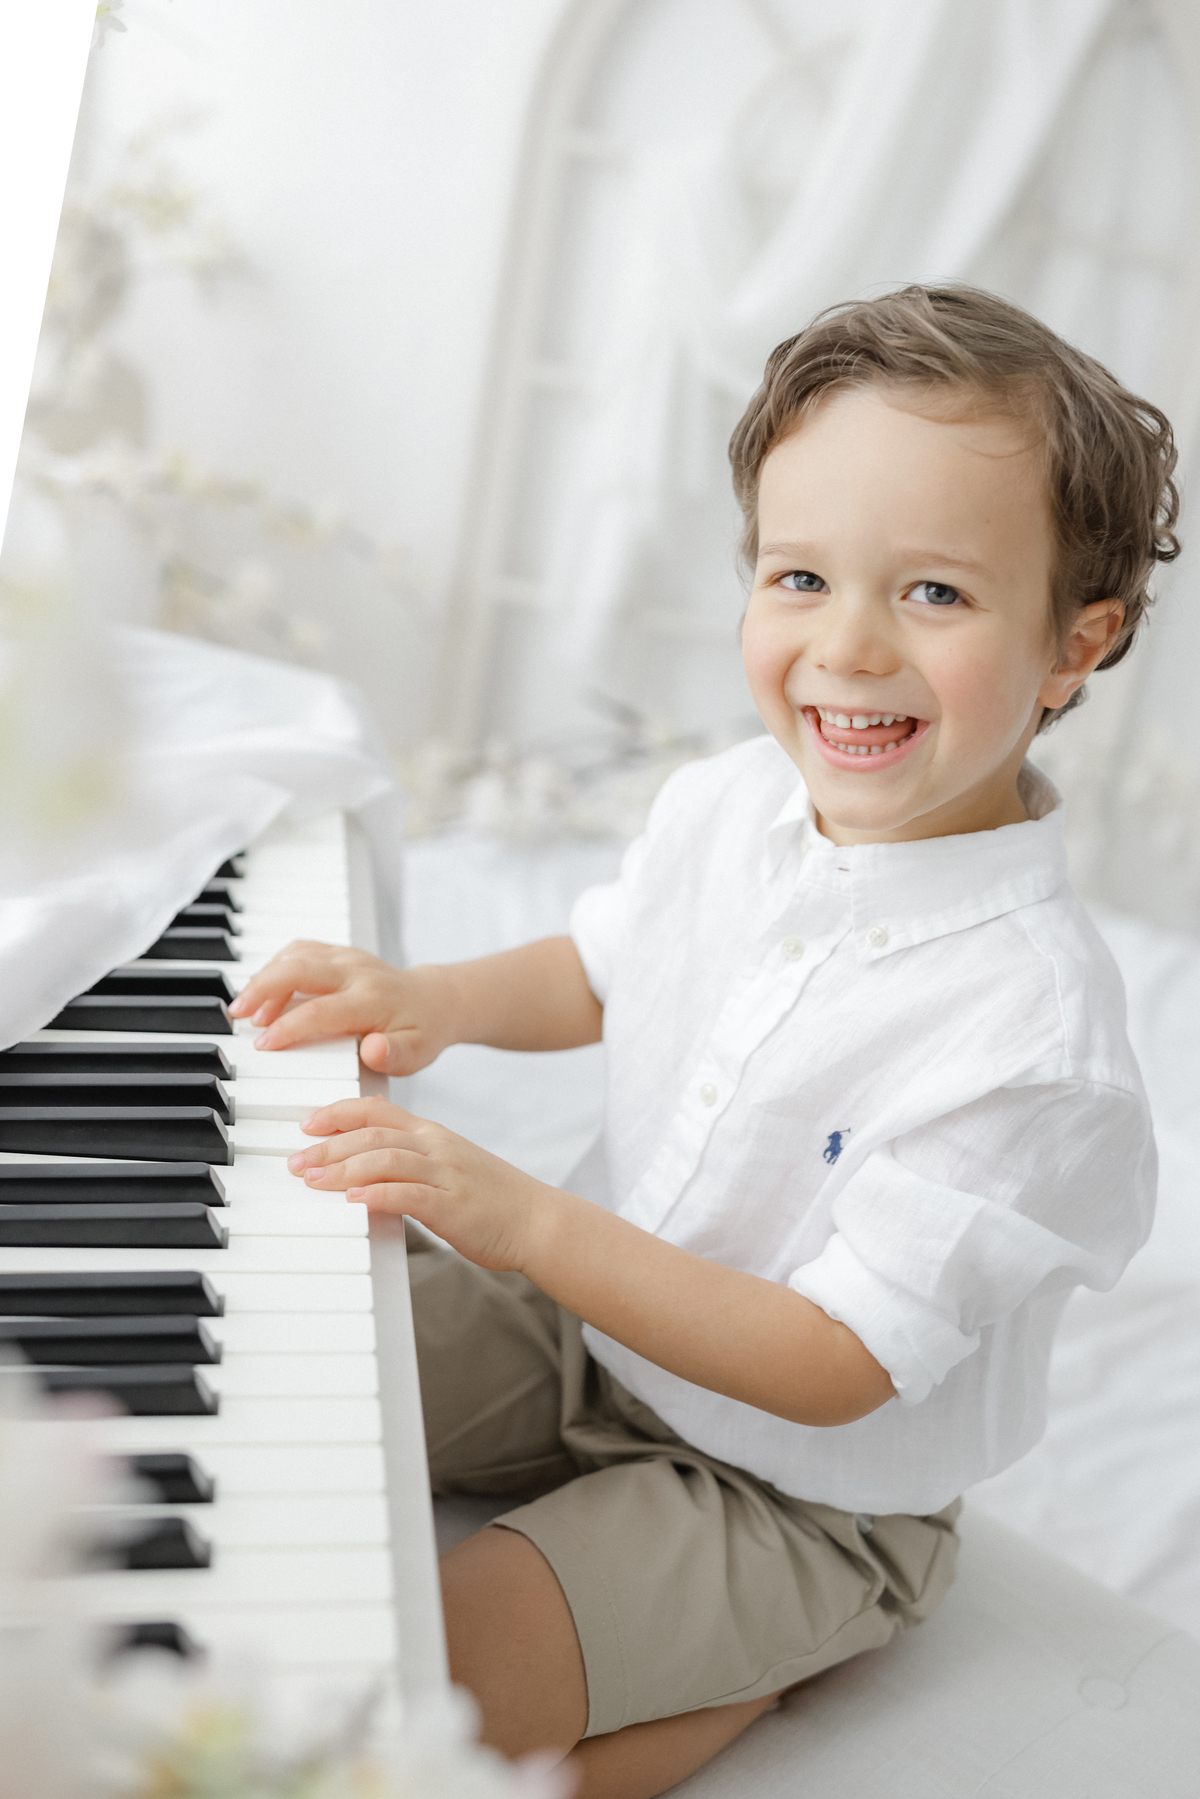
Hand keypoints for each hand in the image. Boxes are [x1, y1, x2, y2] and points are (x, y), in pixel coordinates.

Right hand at [229, 944, 455, 1073]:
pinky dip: (274, 966)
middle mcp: (356, 972)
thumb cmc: (421, 1031)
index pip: (321, 1010)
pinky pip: (299, 949)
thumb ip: (395, 1055)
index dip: (288, 1027)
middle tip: (237, 1015)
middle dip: (262, 989)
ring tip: (244, 1007)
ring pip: (295, 954)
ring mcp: (346, 957)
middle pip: (299, 969)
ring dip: (264, 977)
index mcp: (372, 999)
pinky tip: (263, 989)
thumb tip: (373, 1049)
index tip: (264, 1044)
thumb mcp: (417, 1053)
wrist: (434, 1000)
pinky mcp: (337, 952)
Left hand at [288, 1096, 555, 1272]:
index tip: (308, 1124)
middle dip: (327, 1146)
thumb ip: (411, 1164)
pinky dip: (378, 1194)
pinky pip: (408, 1194)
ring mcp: (445, 1175)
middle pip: (372, 1133)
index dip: (338, 1113)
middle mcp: (436, 1147)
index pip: (378, 1110)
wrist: (538, 1221)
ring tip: (312, 1180)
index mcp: (433, 1135)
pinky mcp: (452, 1206)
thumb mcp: (448, 1169)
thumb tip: (366, 1170)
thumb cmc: (492, 1200)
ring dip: (342, 1169)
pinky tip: (354, 1200)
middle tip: (296, 1160)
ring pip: (385, 1158)